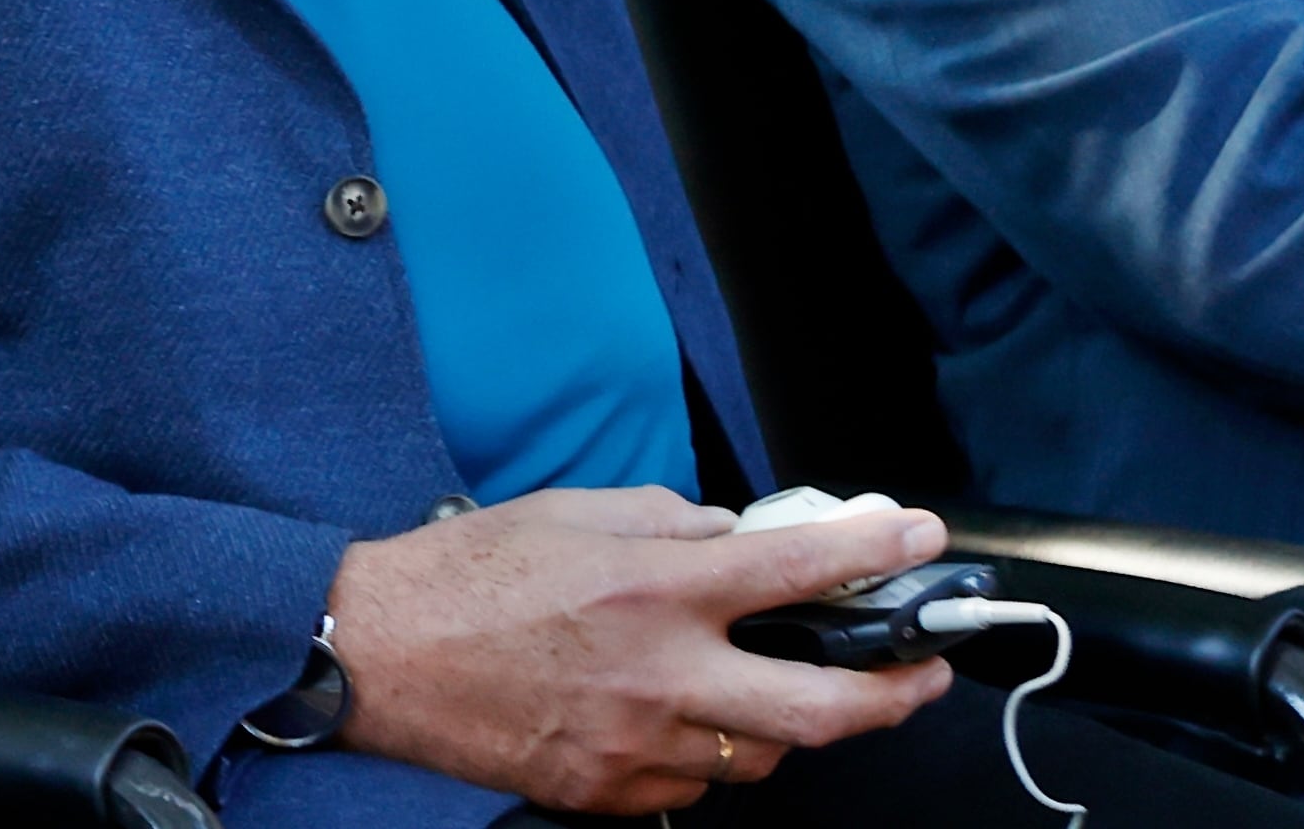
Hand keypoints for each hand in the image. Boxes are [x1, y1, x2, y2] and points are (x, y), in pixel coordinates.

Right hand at [327, 488, 954, 813]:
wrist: (379, 652)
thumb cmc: (467, 574)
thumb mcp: (574, 510)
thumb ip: (669, 520)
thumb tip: (736, 538)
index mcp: (653, 587)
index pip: (795, 570)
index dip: (874, 551)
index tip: (917, 536)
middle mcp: (661, 673)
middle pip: (822, 707)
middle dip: (896, 692)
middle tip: (924, 672)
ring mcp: (639, 747)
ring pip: (762, 757)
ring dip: (788, 721)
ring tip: (782, 687)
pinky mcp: (611, 794)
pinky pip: (696, 786)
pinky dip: (709, 754)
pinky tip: (687, 720)